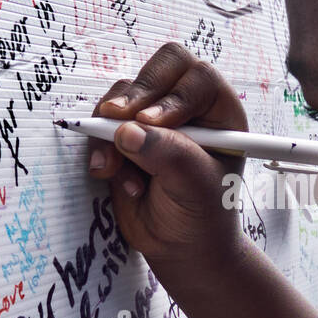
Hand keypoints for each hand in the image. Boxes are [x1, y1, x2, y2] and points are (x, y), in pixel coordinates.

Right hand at [86, 42, 249, 270]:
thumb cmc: (203, 215)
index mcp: (219, 112)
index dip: (173, 95)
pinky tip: (111, 176)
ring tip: (115, 170)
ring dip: (110, 129)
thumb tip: (126, 131)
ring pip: (122, 95)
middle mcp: (186, 106)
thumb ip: (168, 155)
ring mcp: (152, 118)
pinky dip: (98, 146)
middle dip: (135, 95)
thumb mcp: (195, 187)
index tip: (152, 123)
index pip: (197, 78)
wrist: (181, 247)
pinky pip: (100, 122)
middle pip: (158, 69)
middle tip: (116, 118)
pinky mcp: (123, 134)